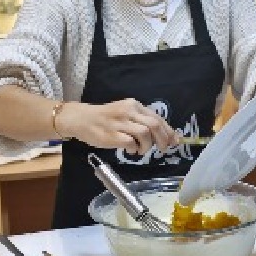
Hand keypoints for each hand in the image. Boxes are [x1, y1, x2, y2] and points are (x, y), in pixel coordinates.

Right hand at [60, 99, 178, 154]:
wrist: (81, 119)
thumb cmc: (105, 119)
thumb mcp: (125, 114)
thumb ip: (141, 121)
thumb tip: (164, 135)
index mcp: (134, 105)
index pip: (157, 118)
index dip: (168, 131)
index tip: (175, 141)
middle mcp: (129, 111)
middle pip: (154, 125)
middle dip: (163, 139)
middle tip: (163, 149)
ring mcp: (120, 123)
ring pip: (145, 133)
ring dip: (148, 145)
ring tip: (141, 150)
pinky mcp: (112, 135)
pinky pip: (131, 143)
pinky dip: (135, 149)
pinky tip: (131, 150)